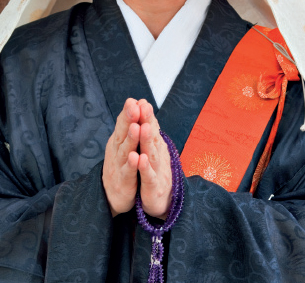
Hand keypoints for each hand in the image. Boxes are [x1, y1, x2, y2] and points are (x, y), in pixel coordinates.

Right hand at [102, 98, 141, 215]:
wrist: (111, 196)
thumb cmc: (120, 166)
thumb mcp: (123, 144)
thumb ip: (129, 126)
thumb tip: (135, 103)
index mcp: (119, 140)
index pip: (123, 123)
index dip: (128, 112)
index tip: (135, 100)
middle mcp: (117, 150)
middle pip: (123, 132)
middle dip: (129, 119)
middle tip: (134, 106)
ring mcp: (119, 165)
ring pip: (126, 150)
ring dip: (131, 138)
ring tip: (136, 127)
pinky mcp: (123, 181)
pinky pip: (128, 172)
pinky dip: (131, 164)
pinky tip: (135, 157)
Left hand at [137, 100, 171, 218]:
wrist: (164, 203)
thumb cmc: (156, 173)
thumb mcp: (153, 152)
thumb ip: (150, 134)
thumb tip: (146, 112)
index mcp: (156, 147)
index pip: (150, 127)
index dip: (146, 114)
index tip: (140, 100)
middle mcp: (158, 156)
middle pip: (153, 136)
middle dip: (148, 121)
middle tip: (144, 105)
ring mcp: (157, 171)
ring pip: (152, 154)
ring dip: (147, 140)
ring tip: (143, 127)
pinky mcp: (154, 187)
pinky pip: (148, 176)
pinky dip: (144, 167)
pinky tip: (140, 158)